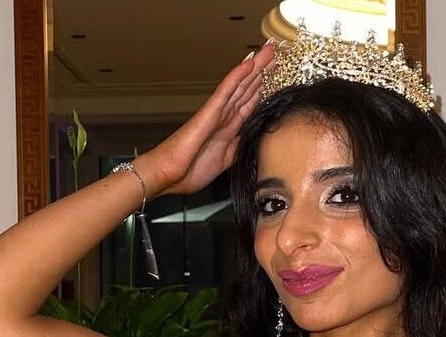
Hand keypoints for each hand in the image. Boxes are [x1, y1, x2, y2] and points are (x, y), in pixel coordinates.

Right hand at [144, 42, 275, 195]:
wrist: (168, 175)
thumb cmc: (189, 170)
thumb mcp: (225, 161)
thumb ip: (238, 148)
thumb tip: (252, 141)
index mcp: (228, 128)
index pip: (250, 103)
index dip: (263, 88)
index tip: (277, 76)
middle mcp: (223, 117)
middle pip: (247, 89)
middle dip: (262, 71)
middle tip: (275, 53)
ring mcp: (217, 112)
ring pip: (239, 85)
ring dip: (255, 68)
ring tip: (269, 51)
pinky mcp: (209, 112)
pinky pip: (225, 91)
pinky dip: (237, 77)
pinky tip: (248, 64)